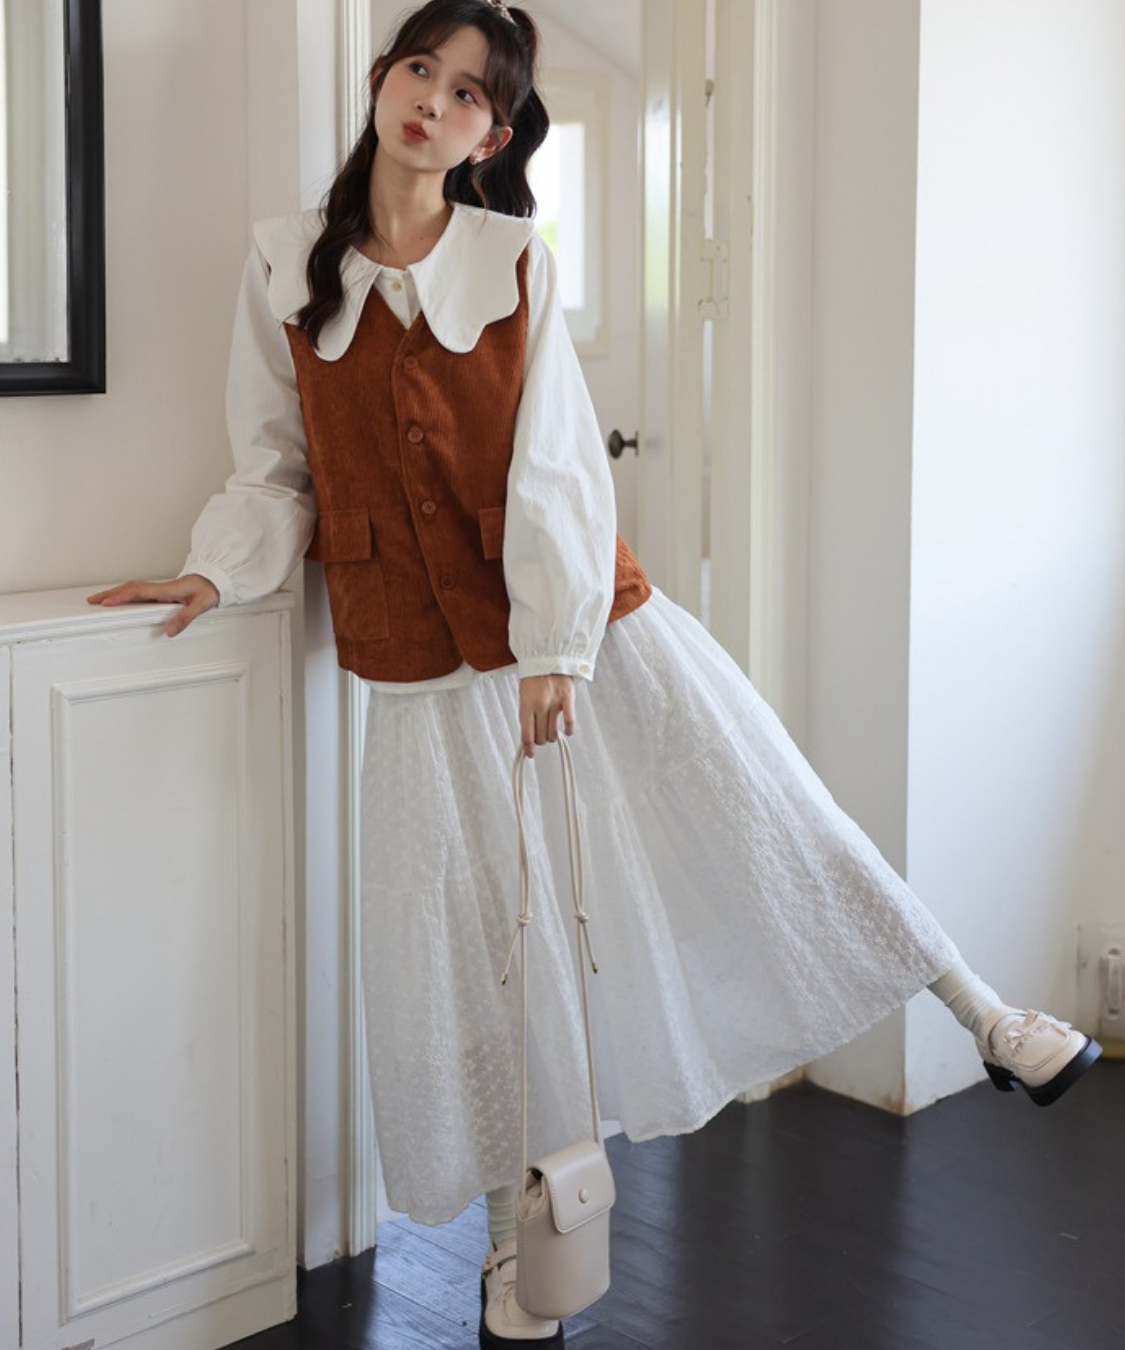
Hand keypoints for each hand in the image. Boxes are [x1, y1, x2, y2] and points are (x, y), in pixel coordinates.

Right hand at [87, 574, 219, 636]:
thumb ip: (185, 618)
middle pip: (129, 588)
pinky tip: (119, 602)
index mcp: (166, 590)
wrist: (216, 581)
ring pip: (132, 590)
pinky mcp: (161, 593)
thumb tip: (169, 631)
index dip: (121, 596)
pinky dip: (125, 596)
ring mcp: (159, 590)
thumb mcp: (200, 605)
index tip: (107, 602)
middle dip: (109, 594)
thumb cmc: (209, 590)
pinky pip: (138, 593)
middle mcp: (160, 588)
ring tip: (99, 601)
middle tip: (92, 601)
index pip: (138, 591)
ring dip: (115, 594)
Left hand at [519, 674, 575, 757]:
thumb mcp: (524, 696)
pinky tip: (567, 732)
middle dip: (540, 740)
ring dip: (552, 736)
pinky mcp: (568, 698)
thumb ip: (526, 714)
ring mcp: (554, 702)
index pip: (526, 733)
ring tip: (552, 733)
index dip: (528, 748)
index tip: (530, 754)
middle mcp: (540, 705)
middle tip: (541, 737)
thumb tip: (529, 736)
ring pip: (553, 732)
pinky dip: (569, 729)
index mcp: (526, 704)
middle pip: (540, 736)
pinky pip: (570, 720)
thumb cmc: (535, 678)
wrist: (549, 658)